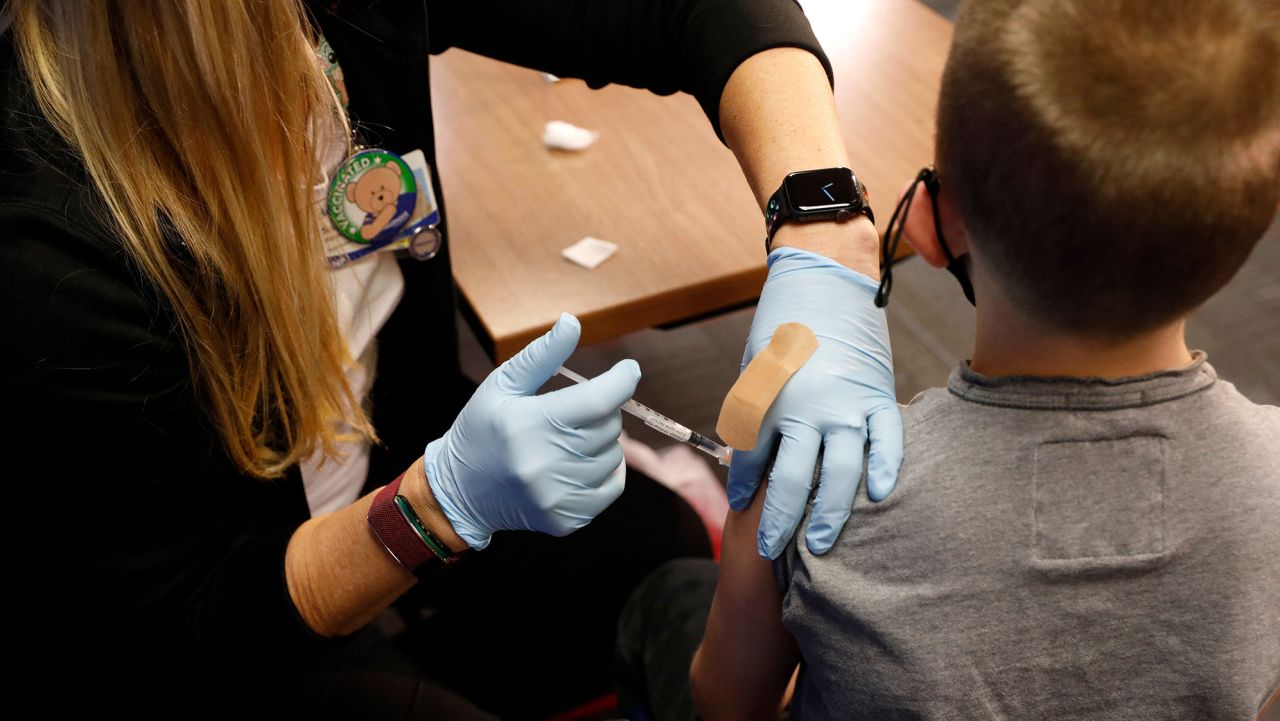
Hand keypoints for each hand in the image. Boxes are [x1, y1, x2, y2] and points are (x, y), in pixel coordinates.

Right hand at [424, 313, 638, 549]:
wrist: (460, 491)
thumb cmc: (483, 430)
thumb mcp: (503, 385)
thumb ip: (542, 355)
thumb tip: (573, 322)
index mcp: (529, 425)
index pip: (597, 401)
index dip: (622, 381)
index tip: (628, 369)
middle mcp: (544, 464)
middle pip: (609, 427)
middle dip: (602, 411)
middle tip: (574, 411)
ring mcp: (557, 496)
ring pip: (614, 456)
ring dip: (602, 442)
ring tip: (569, 440)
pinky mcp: (567, 519)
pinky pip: (612, 486)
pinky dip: (605, 470)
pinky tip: (578, 462)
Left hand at [729, 246, 902, 558]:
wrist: (825, 278)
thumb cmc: (782, 322)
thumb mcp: (754, 367)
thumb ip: (755, 413)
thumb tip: (751, 459)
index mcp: (768, 399)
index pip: (751, 459)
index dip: (744, 487)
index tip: (741, 507)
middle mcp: (807, 408)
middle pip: (792, 480)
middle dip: (780, 521)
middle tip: (772, 552)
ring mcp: (847, 404)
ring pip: (840, 472)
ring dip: (829, 512)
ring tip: (821, 545)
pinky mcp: (877, 395)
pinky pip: (887, 440)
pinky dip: (885, 468)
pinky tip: (879, 496)